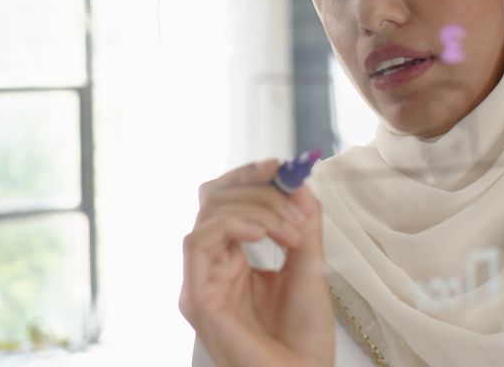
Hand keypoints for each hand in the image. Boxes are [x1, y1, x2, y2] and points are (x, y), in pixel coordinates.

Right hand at [179, 160, 333, 366]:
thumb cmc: (303, 336)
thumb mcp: (308, 264)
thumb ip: (301, 222)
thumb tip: (297, 180)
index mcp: (230, 259)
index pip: (225, 200)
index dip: (248, 177)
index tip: (281, 167)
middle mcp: (210, 266)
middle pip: (213, 199)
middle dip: (256, 189)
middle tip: (295, 204)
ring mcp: (199, 281)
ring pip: (208, 214)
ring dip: (256, 209)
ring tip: (291, 231)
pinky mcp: (196, 296)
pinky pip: (199, 240)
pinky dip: (234, 224)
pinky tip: (264, 233)